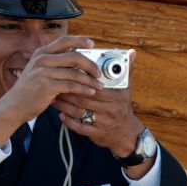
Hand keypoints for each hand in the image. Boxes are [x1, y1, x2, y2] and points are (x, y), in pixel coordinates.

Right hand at [0, 35, 103, 145]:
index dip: (80, 40)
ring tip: (98, 85)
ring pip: (75, 73)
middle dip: (90, 65)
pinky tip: (90, 92)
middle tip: (98, 73)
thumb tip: (77, 60)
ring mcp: (43, 72)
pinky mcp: (47, 85)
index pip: (64, 40)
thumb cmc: (29, 90)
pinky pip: (72, 86)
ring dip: (90, 80)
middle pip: (74, 56)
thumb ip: (54, 63)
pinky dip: (83, 89)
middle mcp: (42, 59)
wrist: (14, 106)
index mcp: (41, 53)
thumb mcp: (38, 70)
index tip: (92, 44)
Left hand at [53, 50, 152, 176]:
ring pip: (79, 113)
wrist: (126, 133)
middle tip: (56, 85)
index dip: (79, 81)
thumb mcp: (126, 89)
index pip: (93, 87)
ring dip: (65, 106)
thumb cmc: (122, 106)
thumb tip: (132, 52)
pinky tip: (61, 114)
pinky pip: (80, 128)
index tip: (66, 75)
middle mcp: (111, 110)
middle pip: (84, 99)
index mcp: (117, 96)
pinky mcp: (96, 134)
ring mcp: (103, 123)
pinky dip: (69, 122)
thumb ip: (126, 70)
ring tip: (54, 98)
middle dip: (68, 92)